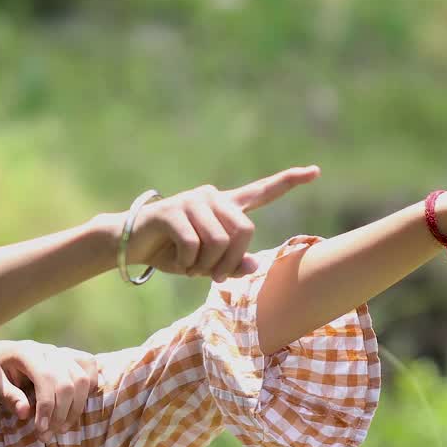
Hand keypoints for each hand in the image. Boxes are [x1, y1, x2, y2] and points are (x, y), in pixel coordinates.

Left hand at [0, 340, 98, 441]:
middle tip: (47, 435)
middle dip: (61, 413)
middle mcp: (47, 350)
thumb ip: (7, 396)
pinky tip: (76, 406)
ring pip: (82, 378)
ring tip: (61, 428)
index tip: (41, 430)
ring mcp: (59, 353)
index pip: (46, 378)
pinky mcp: (67, 358)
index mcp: (26, 352)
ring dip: (76, 407)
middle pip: (68, 381)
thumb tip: (26, 413)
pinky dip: (90, 386)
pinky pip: (89, 366)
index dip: (47, 406)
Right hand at [124, 166, 320, 281]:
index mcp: (225, 207)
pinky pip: (193, 245)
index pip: (261, 192)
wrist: (132, 245)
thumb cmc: (173, 253)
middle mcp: (212, 198)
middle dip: (229, 261)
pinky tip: (176, 259)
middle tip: (210, 275)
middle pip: (243, 232)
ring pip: (218, 242)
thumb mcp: (206, 265)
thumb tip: (253, 267)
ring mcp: (192, 201)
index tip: (315, 172)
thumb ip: (231, 265)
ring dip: (204, 266)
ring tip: (190, 266)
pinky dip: (187, 262)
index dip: (288, 182)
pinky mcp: (172, 211)